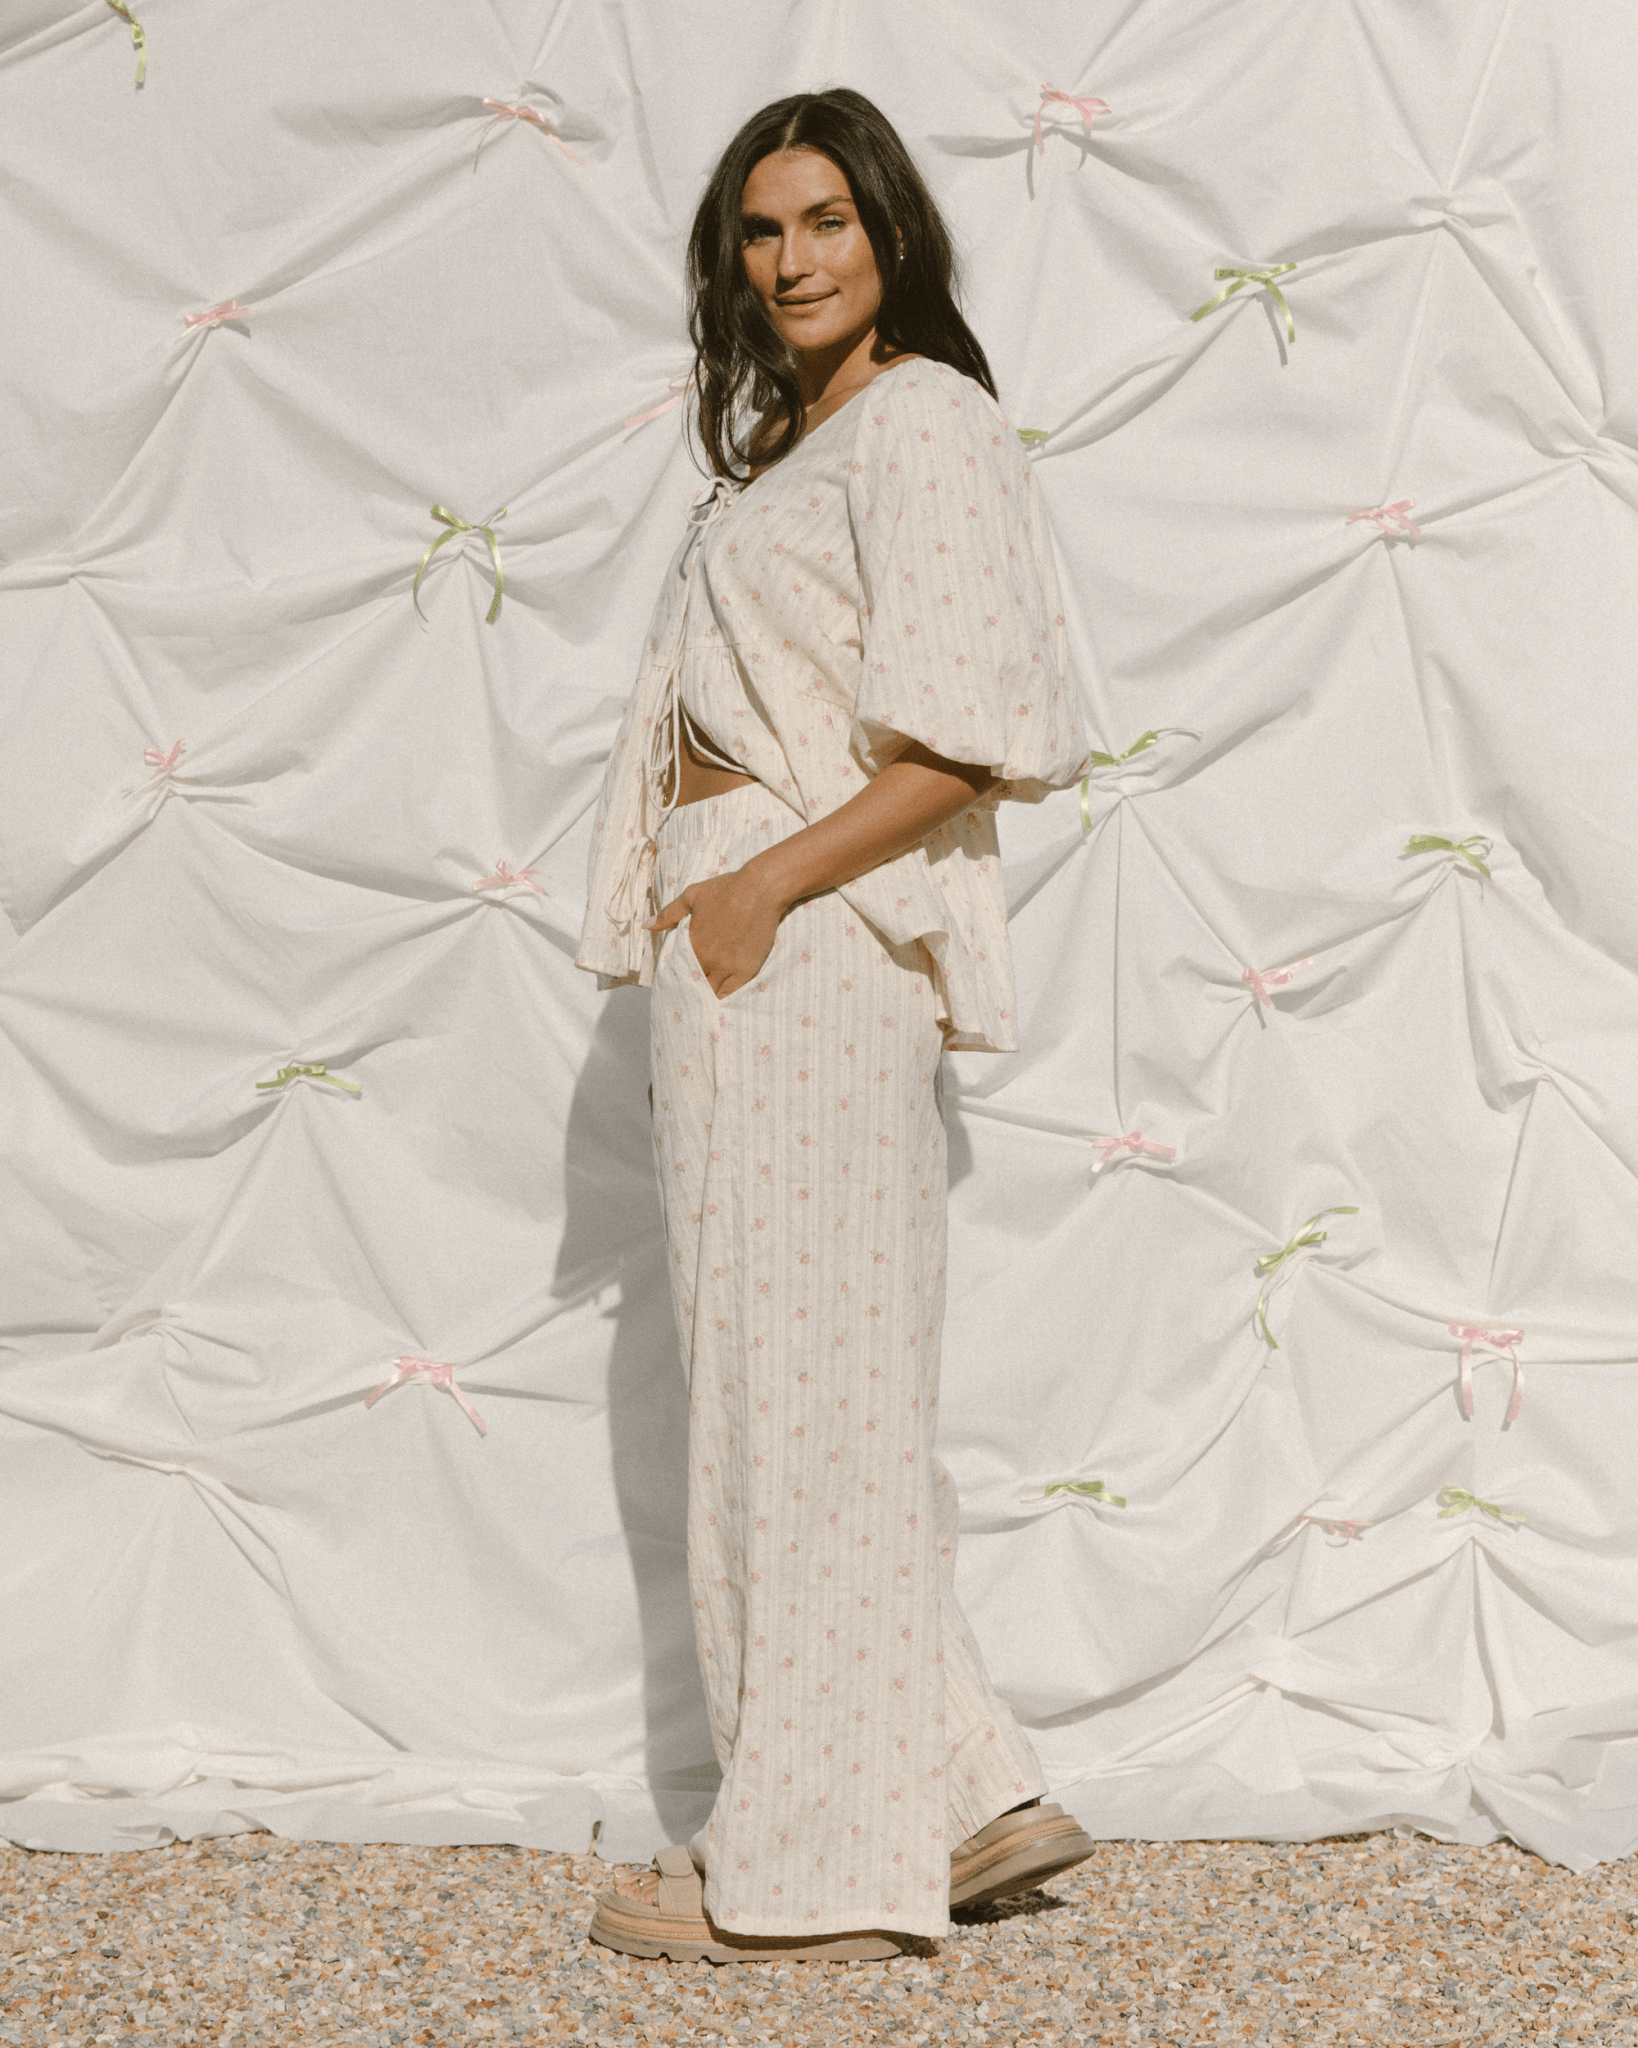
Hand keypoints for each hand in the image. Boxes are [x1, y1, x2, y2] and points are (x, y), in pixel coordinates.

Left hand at [648, 863, 786, 997]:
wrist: (761, 889)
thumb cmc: (726, 889)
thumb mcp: (692, 896)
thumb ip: (669, 914)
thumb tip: (647, 925)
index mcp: (692, 944)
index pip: (678, 970)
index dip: (676, 976)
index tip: (675, 980)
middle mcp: (708, 960)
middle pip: (693, 985)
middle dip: (690, 988)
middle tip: (687, 994)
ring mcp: (728, 967)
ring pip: (711, 992)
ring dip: (705, 995)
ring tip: (701, 1000)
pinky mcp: (747, 970)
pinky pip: (730, 993)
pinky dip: (722, 997)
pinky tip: (718, 1000)